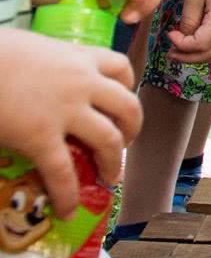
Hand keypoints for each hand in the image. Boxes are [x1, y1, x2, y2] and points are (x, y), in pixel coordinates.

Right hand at [0, 29, 140, 213]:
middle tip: (122, 142)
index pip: (120, 67)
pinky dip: (68, 195)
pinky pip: (63, 172)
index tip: (120, 100)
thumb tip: (42, 77)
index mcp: (78, 56)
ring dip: (113, 161)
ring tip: (109, 176)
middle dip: (131, 128)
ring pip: (108, 140)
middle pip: (128, 106)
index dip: (126, 87)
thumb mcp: (31, 48)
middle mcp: (82, 82)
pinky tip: (67, 209)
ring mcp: (65, 110)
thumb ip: (49, 63)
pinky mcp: (39, 137)